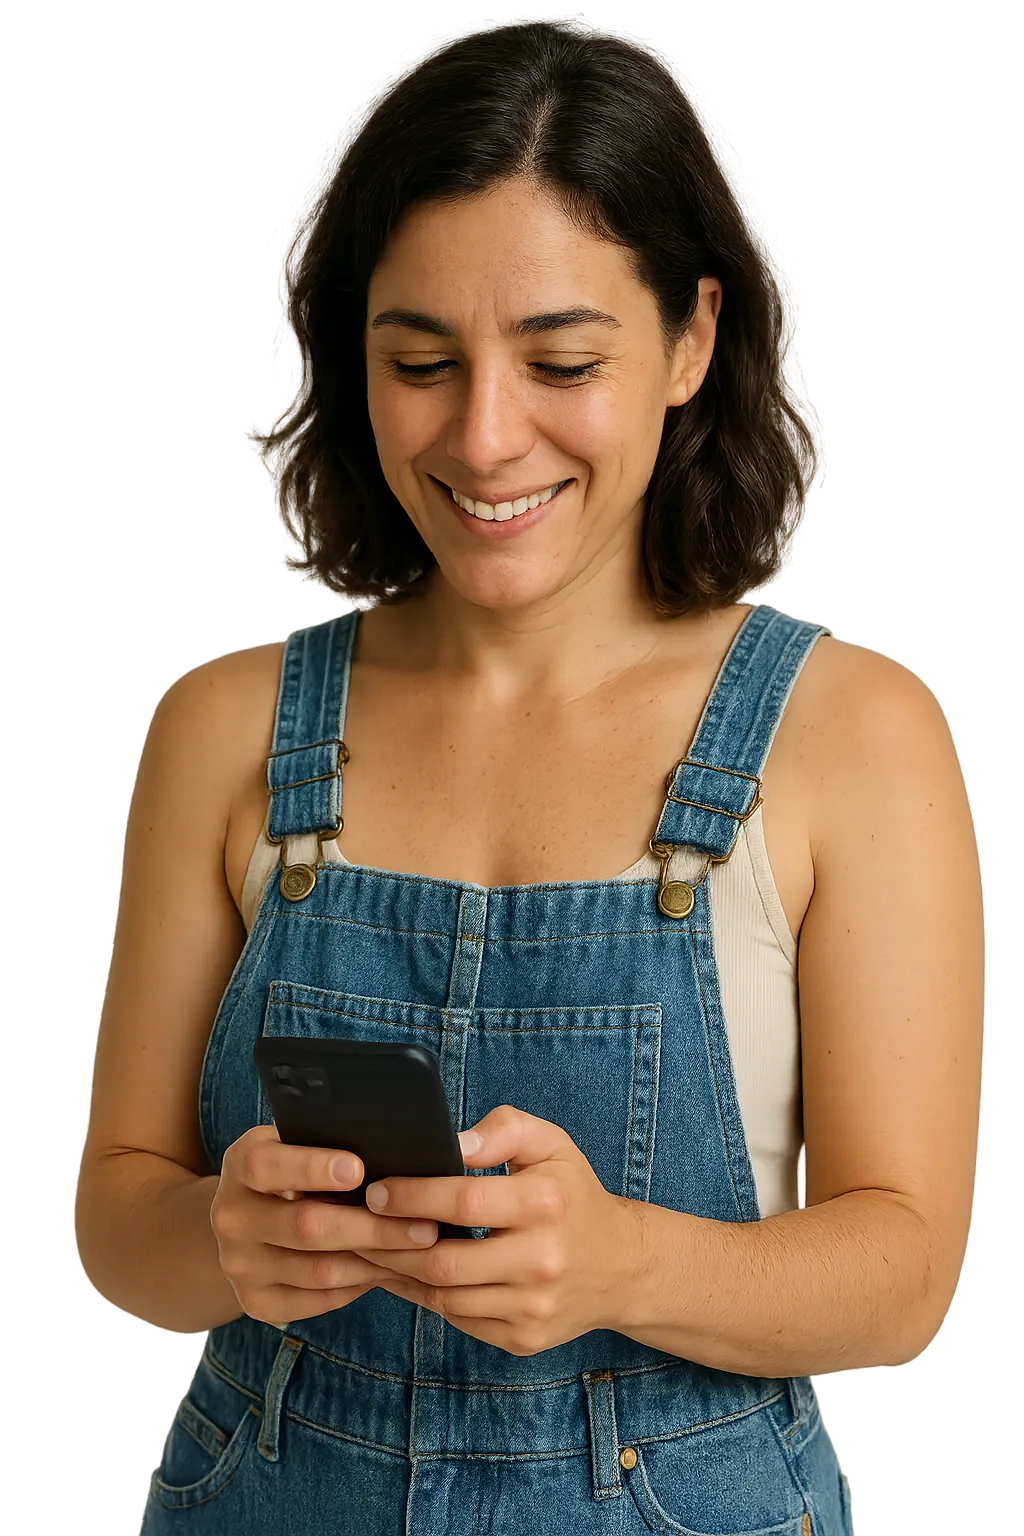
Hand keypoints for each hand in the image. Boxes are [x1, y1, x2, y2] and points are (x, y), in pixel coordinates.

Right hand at [210, 1125, 439, 1325]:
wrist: (243, 1223)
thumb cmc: (291, 1171)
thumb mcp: (295, 1145)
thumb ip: (328, 1142)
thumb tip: (395, 1144)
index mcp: (240, 1164)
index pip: (265, 1165)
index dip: (311, 1167)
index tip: (359, 1169)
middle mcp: (231, 1216)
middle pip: (306, 1226)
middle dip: (373, 1227)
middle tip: (425, 1226)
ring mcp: (239, 1264)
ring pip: (318, 1270)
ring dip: (375, 1261)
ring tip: (419, 1250)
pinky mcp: (256, 1302)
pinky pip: (317, 1299)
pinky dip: (359, 1285)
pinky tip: (389, 1269)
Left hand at [352, 1105, 637, 1355]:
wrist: (620, 1266)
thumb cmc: (571, 1194)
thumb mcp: (550, 1144)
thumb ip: (503, 1129)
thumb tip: (452, 1143)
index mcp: (546, 1204)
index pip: (464, 1201)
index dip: (413, 1196)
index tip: (375, 1190)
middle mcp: (542, 1261)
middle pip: (444, 1261)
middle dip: (390, 1244)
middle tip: (355, 1225)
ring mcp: (533, 1308)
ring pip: (445, 1298)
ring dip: (399, 1275)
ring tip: (367, 1249)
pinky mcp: (523, 1339)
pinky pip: (458, 1321)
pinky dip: (425, 1298)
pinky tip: (402, 1275)